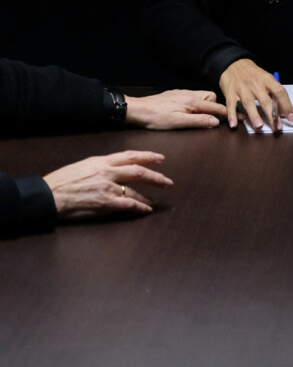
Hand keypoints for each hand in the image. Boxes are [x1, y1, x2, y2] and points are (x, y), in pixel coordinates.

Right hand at [44, 151, 172, 219]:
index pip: (130, 156)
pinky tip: (146, 210)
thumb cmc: (63, 180)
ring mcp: (107, 187)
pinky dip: (139, 207)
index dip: (147, 156)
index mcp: (102, 161)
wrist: (50, 194)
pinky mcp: (105, 203)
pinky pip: (127, 204)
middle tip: (167, 181)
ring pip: (135, 189)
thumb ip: (101, 166)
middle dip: (155, 176)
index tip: (160, 158)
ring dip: (148, 196)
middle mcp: (107, 172)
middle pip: (138, 171)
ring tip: (156, 201)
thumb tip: (113, 168)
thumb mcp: (83, 165)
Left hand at [125, 89, 225, 129]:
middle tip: (215, 119)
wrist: (138, 109)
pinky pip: (193, 96)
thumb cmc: (156, 118)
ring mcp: (183, 93)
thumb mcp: (179, 123)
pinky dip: (197, 103)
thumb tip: (216, 122)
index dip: (230, 113)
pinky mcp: (176, 94)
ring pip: (202, 96)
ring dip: (206, 105)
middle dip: (216, 106)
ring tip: (202, 116)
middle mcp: (190, 94)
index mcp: (193, 102)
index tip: (241, 117)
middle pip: (211, 97)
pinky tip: (190, 111)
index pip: (217, 107)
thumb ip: (199, 121)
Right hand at [219, 58, 292, 131]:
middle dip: (272, 115)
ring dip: (254, 115)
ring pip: (248, 103)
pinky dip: (232, 115)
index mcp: (266, 79)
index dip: (286, 105)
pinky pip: (231, 105)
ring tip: (259, 126)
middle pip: (265, 100)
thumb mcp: (267, 80)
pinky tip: (234, 124)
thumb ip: (279, 96)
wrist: (233, 63)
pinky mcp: (230, 92)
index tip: (291, 117)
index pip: (279, 92)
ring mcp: (242, 88)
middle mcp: (254, 84)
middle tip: (277, 127)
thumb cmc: (253, 74)